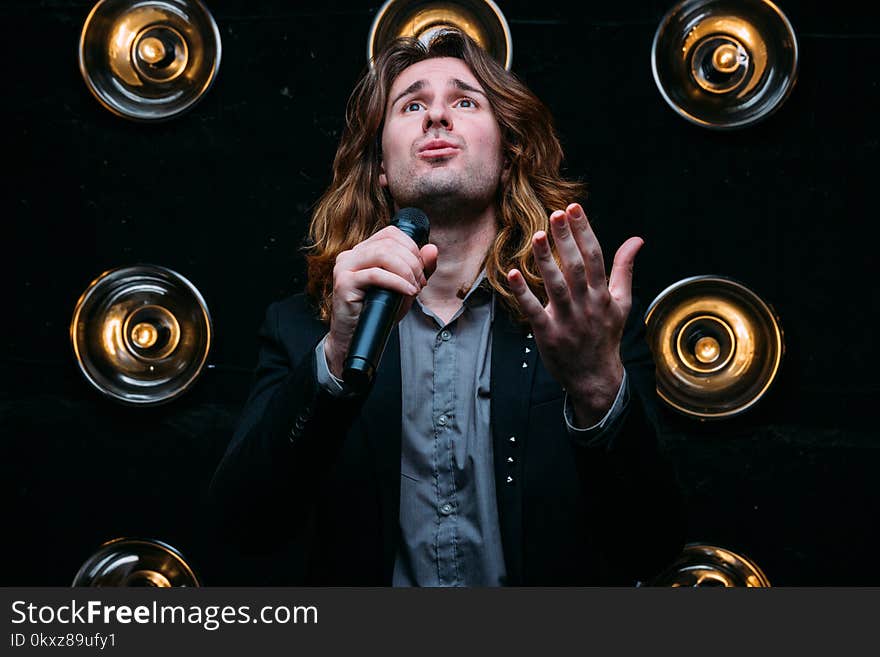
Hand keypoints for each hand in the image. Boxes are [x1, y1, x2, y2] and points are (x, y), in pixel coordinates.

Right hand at [325, 226, 437, 377]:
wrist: (356, 338)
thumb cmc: (379, 312)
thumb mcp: (405, 287)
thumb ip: (420, 269)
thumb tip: (432, 248)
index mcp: (363, 251)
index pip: (390, 234)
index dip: (411, 247)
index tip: (421, 270)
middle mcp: (351, 255)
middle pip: (389, 243)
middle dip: (412, 263)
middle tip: (420, 284)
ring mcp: (345, 267)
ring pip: (382, 254)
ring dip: (406, 271)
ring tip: (414, 288)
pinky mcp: (344, 283)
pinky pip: (376, 275)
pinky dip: (397, 282)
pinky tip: (408, 292)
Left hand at [507, 203, 642, 425]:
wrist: (595, 377)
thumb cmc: (606, 334)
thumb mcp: (621, 302)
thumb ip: (624, 269)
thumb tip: (637, 240)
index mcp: (603, 295)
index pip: (595, 256)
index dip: (584, 231)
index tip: (574, 208)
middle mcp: (587, 305)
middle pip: (576, 267)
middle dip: (566, 239)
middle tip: (555, 214)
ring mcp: (567, 320)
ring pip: (556, 286)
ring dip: (545, 260)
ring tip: (536, 235)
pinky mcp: (548, 334)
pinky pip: (534, 310)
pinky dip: (523, 293)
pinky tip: (512, 274)